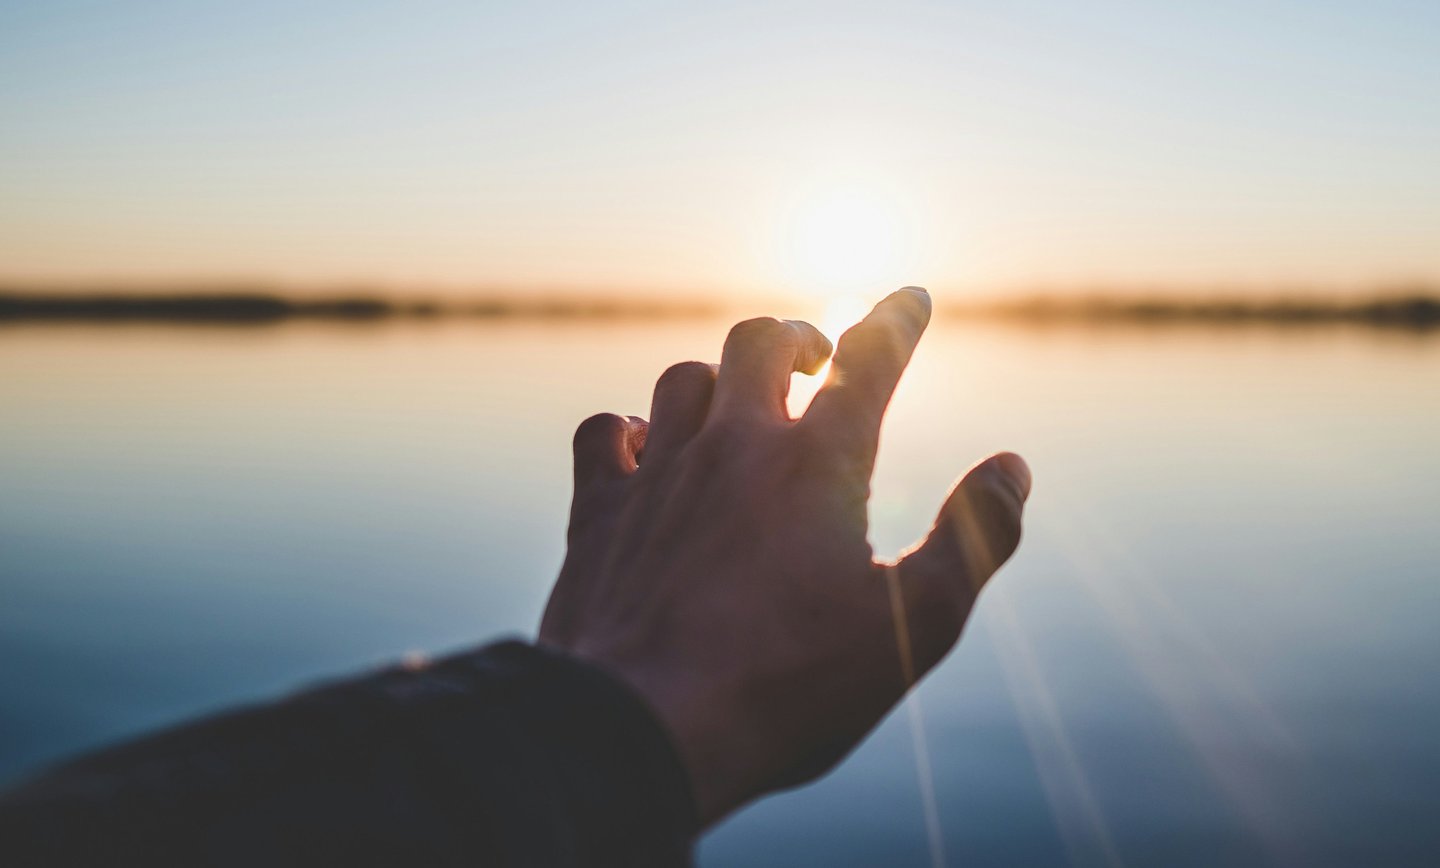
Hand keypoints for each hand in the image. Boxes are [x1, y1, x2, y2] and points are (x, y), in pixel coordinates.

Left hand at [539, 288, 1030, 825]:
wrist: (644, 729)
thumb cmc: (789, 687)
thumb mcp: (914, 627)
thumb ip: (974, 540)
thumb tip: (1012, 467)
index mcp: (817, 465)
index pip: (868, 361)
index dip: (896, 320)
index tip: (911, 298)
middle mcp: (733, 447)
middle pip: (761, 342)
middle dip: (798, 338)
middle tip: (816, 359)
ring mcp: (659, 475)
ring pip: (683, 379)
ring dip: (718, 379)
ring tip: (738, 404)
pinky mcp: (599, 514)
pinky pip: (606, 433)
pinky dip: (630, 428)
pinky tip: (645, 449)